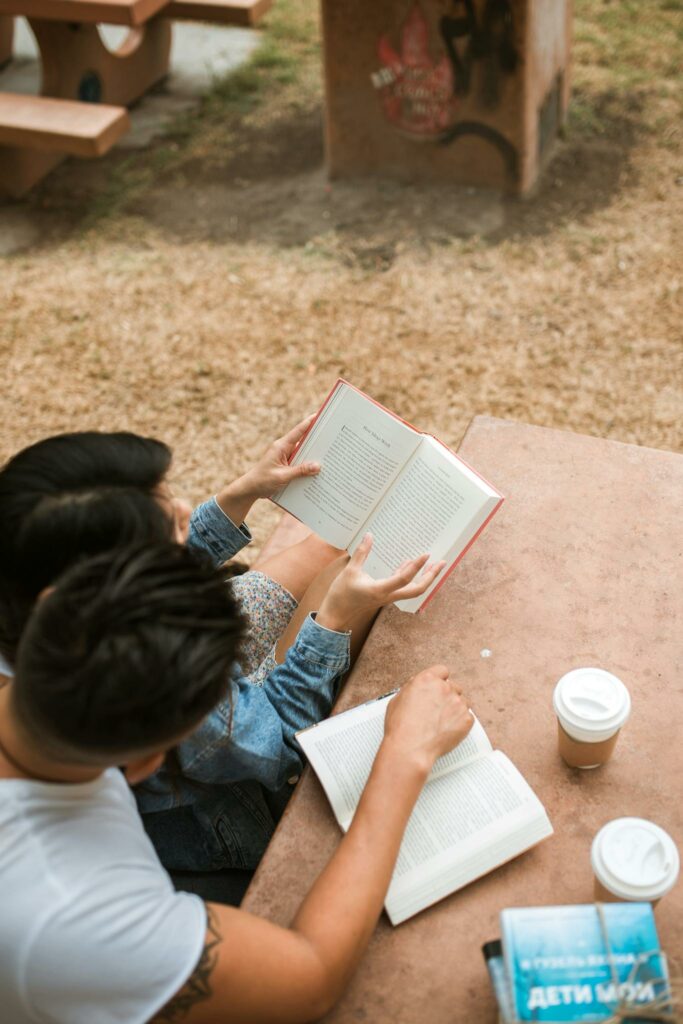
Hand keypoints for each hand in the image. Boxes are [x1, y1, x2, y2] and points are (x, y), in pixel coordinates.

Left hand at [238, 414, 320, 498]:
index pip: (298, 431)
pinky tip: (316, 471)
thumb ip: (300, 471)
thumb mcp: (282, 476)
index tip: (319, 415)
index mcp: (281, 446)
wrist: (250, 489)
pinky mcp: (285, 464)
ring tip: (328, 455)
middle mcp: (283, 449)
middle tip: (331, 437)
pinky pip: (299, 462)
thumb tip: (317, 466)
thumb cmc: (262, 481)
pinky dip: (307, 465)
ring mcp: (284, 456)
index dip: (309, 422)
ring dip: (312, 455)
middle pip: (303, 441)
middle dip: (316, 439)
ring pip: (302, 453)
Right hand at [316, 533, 445, 632]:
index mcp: (380, 589)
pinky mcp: (384, 596)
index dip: (416, 566)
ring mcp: (388, 597)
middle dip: (431, 576)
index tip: (426, 555)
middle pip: (417, 590)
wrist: (336, 616)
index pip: (404, 578)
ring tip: (433, 564)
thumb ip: (361, 553)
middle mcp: (388, 595)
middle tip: (442, 563)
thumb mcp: (350, 571)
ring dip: (424, 578)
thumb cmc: (341, 594)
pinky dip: (409, 577)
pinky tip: (408, 564)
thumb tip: (369, 535)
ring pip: (412, 590)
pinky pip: (402, 588)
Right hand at [383, 666, 473, 773]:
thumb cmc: (400, 727)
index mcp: (427, 679)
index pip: (442, 671)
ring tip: (443, 723)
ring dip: (455, 709)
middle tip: (439, 710)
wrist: (410, 749)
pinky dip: (461, 724)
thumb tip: (419, 687)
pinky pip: (468, 717)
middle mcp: (444, 687)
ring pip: (462, 702)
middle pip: (454, 687)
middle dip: (448, 696)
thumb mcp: (398, 699)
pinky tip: (448, 731)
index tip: (439, 688)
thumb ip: (412, 688)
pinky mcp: (466, 719)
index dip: (440, 680)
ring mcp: (457, 703)